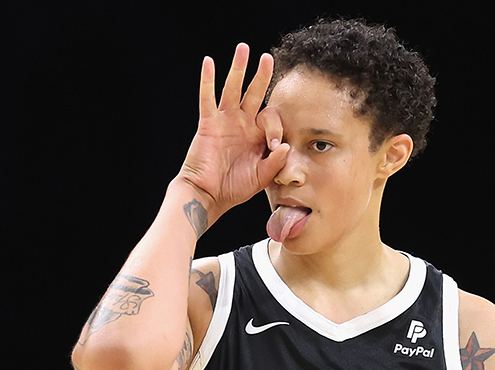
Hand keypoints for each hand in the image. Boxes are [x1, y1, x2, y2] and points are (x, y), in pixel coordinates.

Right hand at [176, 43, 288, 223]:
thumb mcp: (261, 177)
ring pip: (233, 89)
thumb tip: (287, 146)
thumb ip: (275, 162)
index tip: (275, 147)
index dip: (276, 129)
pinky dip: (207, 80)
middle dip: (262, 75)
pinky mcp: (208, 124)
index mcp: (257, 136)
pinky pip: (207, 98)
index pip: (271, 118)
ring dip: (238, 69)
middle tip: (268, 57)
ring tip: (243, 49)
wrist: (209, 196)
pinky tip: (209, 62)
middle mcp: (242, 124)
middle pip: (254, 93)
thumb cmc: (234, 189)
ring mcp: (225, 122)